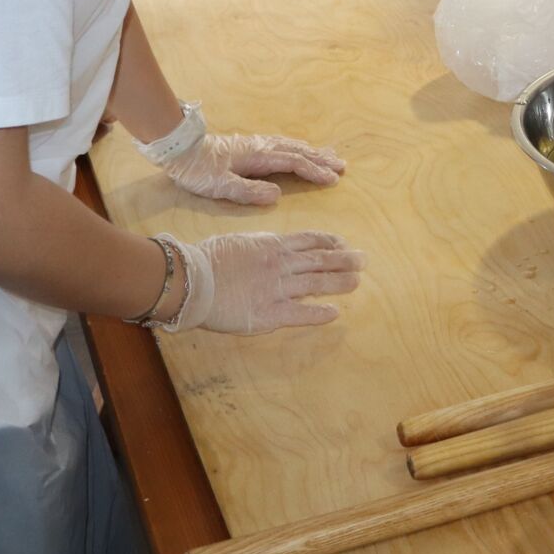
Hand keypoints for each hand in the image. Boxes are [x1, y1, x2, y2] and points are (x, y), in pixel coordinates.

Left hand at [164, 133, 344, 205]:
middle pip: (298, 151)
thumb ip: (249, 192)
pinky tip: (299, 149)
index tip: (333, 180)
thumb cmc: (198, 170)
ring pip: (291, 146)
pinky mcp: (250, 146)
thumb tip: (277, 195)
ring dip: (312, 151)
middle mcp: (262, 147)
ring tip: (329, 155)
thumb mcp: (221, 186)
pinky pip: (282, 144)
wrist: (180, 148)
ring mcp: (256, 144)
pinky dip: (298, 147)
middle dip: (321, 159)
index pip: (295, 163)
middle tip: (342, 166)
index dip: (315, 171)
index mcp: (259, 157)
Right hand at [166, 231, 365, 333]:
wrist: (190, 280)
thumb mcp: (239, 242)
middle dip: (344, 260)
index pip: (310, 240)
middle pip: (321, 260)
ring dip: (340, 283)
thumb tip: (275, 246)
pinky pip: (301, 313)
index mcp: (273, 245)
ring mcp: (277, 289)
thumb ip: (261, 246)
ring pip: (317, 284)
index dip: (330, 242)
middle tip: (363, 261)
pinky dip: (320, 313)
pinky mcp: (269, 313)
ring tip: (357, 282)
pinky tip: (334, 313)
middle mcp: (281, 264)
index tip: (343, 243)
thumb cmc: (207, 259)